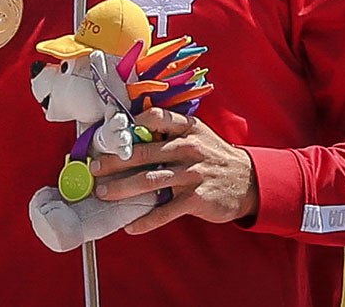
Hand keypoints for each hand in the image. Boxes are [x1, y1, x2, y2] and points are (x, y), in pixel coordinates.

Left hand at [92, 108, 257, 233]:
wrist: (249, 181)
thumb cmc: (214, 157)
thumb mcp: (197, 136)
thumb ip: (169, 132)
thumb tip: (130, 134)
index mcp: (187, 129)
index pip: (155, 118)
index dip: (130, 125)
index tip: (108, 135)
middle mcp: (188, 148)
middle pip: (143, 153)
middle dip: (114, 162)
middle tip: (94, 168)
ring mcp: (192, 174)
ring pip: (149, 181)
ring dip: (122, 188)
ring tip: (103, 193)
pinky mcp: (196, 199)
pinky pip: (165, 211)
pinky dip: (146, 220)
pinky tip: (131, 226)